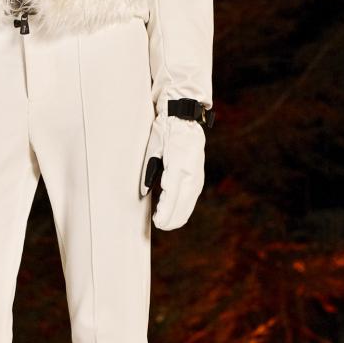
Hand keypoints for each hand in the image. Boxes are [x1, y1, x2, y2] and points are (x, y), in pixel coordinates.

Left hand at [140, 112, 205, 230]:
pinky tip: (176, 212)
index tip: (157, 222)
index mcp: (178, 165)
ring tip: (165, 222)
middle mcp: (190, 173)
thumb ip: (149, 171)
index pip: (172, 196)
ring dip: (178, 215)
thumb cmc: (164, 130)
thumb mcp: (152, 148)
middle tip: (159, 225)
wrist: (184, 117)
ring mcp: (197, 175)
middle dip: (171, 219)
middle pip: (183, 205)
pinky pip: (192, 197)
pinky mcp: (198, 176)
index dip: (165, 213)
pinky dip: (184, 207)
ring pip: (189, 204)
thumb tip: (144, 192)